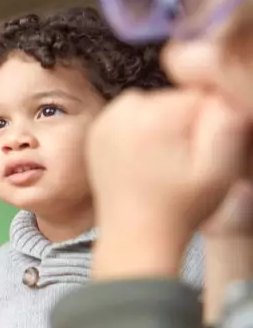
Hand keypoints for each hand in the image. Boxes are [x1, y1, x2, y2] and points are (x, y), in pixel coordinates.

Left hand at [87, 89, 249, 274]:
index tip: (203, 153)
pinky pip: (136, 117)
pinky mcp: (100, 129)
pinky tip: (146, 160)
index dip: (211, 124)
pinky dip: (144, 133)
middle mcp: (124, 110)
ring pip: (158, 106)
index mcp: (153, 114)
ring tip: (163, 164)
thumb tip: (221, 91)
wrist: (135, 235)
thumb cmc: (178, 209)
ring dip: (166, 128)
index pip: (203, 95)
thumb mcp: (219, 169)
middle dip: (187, 125)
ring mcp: (107, 118)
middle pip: (177, 99)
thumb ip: (227, 122)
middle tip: (181, 164)